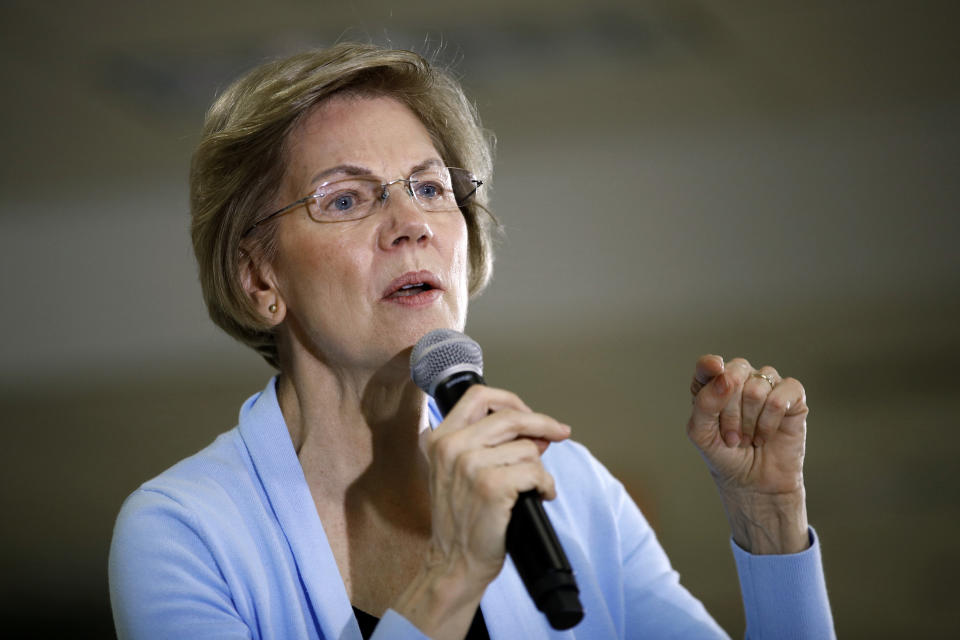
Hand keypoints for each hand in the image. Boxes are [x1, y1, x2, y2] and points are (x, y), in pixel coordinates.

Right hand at [394, 385, 569, 637]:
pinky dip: (546, 484)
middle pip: (510, 416)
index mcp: (439, 439)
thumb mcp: (456, 472)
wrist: (453, 562)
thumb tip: (534, 431)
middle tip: (560, 432)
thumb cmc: (459, 520)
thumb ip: (485, 444)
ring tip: (534, 484)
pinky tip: (542, 495)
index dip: (511, 400)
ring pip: (527, 447)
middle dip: (543, 423)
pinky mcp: (491, 486)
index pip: (479, 396)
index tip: (528, 412)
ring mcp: (469, 466)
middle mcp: (451, 447)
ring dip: (539, 467)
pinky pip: (536, 471)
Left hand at [687, 355, 809, 553]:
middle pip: (732, 375)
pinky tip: (765, 435)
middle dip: (729, 412)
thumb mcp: (701, 434)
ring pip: (756, 386)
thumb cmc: (725, 455)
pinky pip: (781, 395)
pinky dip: (770, 420)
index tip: (714, 372)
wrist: (754, 483)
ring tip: (748, 439)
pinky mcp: (792, 396)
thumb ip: (704, 404)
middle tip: (732, 437)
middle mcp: (740, 378)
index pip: (708, 365)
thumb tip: (725, 378)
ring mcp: (767, 384)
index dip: (710, 367)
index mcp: (713, 383)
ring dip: (749, 421)